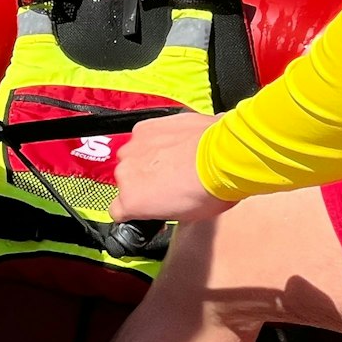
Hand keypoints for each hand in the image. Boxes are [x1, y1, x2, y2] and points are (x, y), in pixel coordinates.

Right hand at [107, 112, 235, 223]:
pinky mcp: (145, 127)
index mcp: (132, 201)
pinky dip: (156, 139)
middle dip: (144, 180)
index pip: (118, 210)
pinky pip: (144, 136)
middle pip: (127, 179)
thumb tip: (164, 202)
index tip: (149, 204)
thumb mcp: (184, 215)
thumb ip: (161, 208)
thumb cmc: (209, 189)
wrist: (223, 157)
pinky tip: (176, 143)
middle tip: (170, 181)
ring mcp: (133, 147)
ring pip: (134, 156)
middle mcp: (125, 173)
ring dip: (148, 158)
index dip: (136, 207)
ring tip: (175, 159)